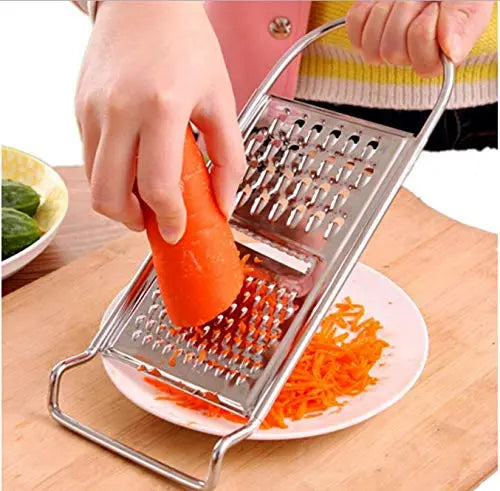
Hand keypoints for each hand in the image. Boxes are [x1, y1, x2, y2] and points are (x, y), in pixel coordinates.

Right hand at [76, 1, 245, 242]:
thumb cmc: (187, 44)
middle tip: (153, 219)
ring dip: (117, 201)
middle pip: (110, 195)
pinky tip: (130, 166)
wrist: (145, 1)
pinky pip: (88, 157)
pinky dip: (109, 174)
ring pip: (93, 182)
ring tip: (142, 197)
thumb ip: (229, 158)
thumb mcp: (221, 100)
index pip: (157, 186)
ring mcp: (92, 109)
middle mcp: (119, 110)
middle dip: (132, 220)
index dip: (168, 218)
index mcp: (161, 108)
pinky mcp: (79, 107)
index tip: (176, 230)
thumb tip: (224, 203)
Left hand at [346, 1, 493, 76]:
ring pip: (371, 46)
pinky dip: (366, 9)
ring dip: (386, 12)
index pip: (423, 65)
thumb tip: (452, 51)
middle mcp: (407, 58)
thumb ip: (462, 22)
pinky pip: (355, 29)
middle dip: (405, 15)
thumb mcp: (470, 1)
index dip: (424, 34)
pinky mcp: (364, 33)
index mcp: (437, 58)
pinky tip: (382, 2)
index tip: (434, 8)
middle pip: (393, 53)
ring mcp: (383, 47)